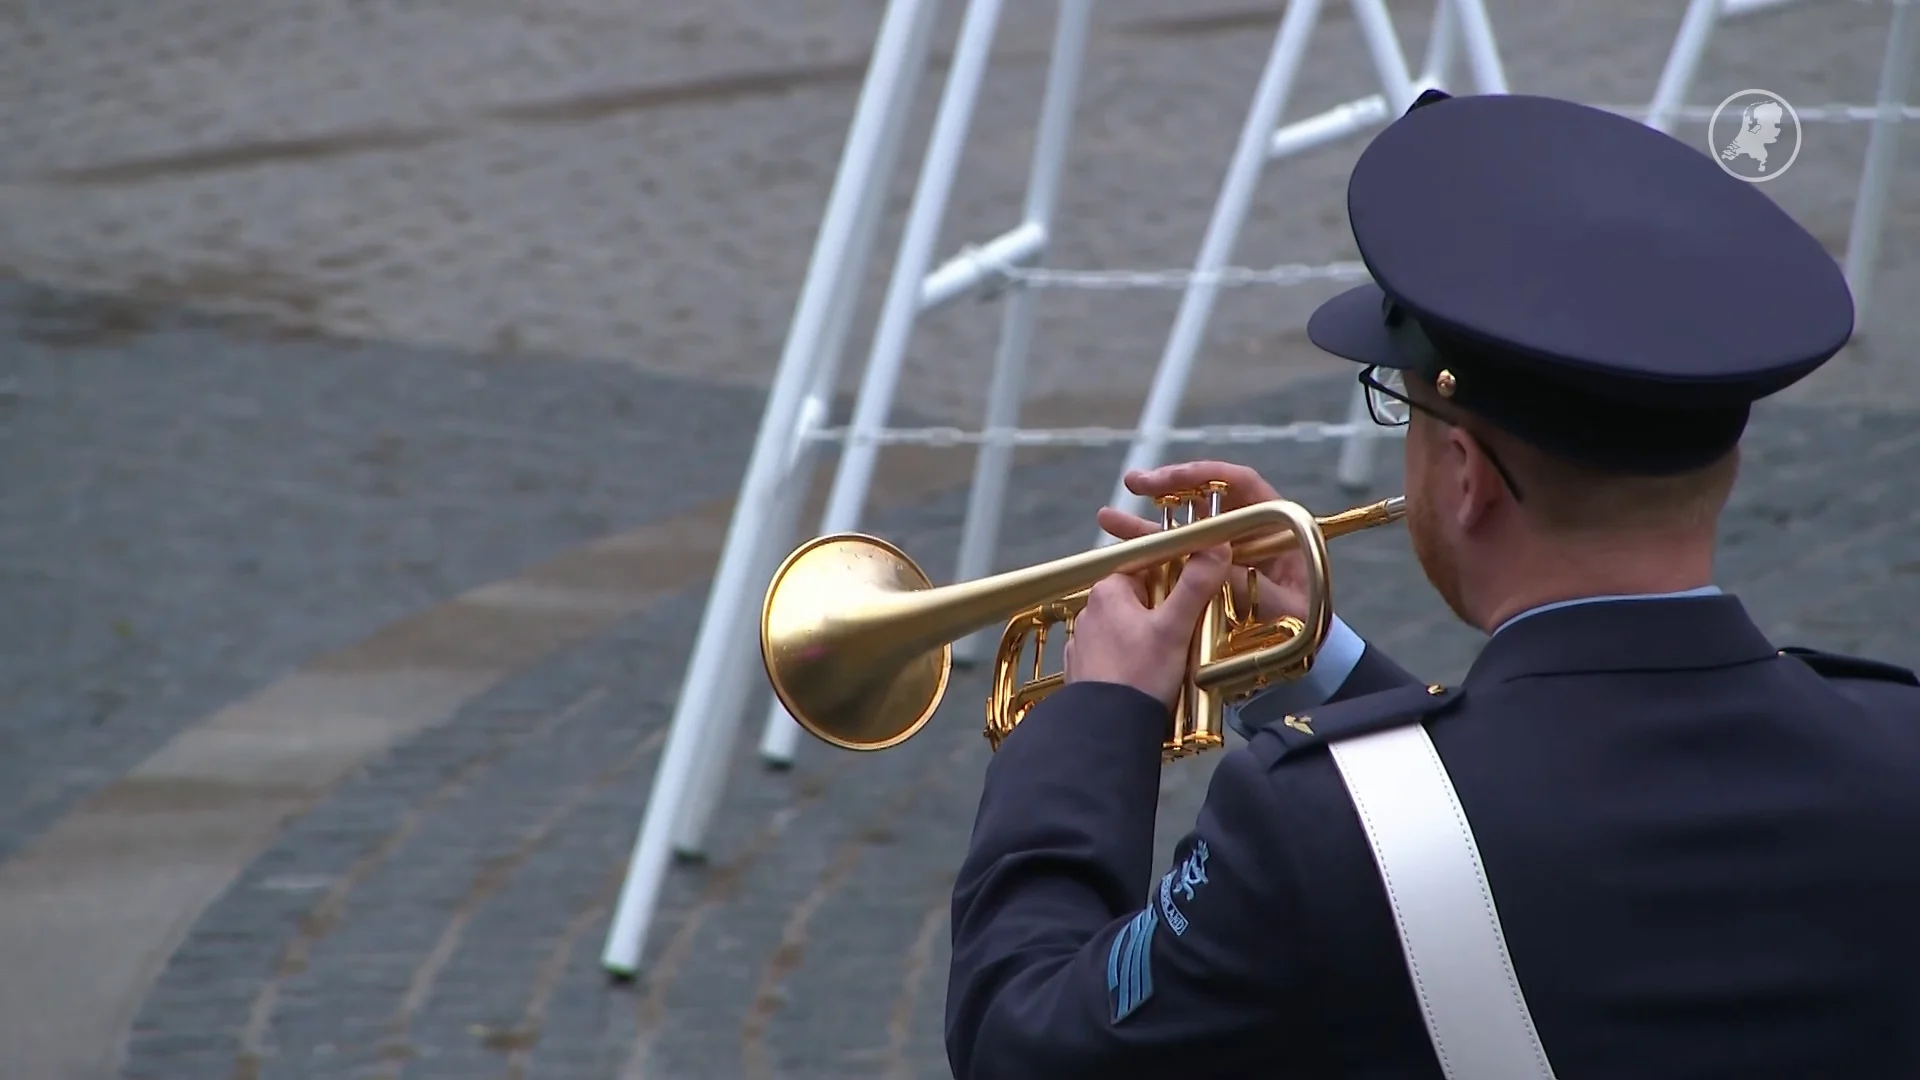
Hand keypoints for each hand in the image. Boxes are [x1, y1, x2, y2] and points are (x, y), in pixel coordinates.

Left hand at [1063, 545, 1232, 708]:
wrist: (1106, 729)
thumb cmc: (1140, 675)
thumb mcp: (1175, 628)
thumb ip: (1195, 586)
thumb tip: (1217, 546)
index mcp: (1108, 591)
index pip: (1148, 568)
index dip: (1177, 580)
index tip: (1196, 600)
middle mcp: (1089, 611)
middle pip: (1140, 600)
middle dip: (1165, 614)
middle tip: (1187, 636)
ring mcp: (1083, 642)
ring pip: (1128, 629)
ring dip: (1149, 640)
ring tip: (1170, 663)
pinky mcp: (1082, 670)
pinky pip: (1114, 655)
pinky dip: (1131, 661)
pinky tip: (1146, 677)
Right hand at [1094, 461, 1312, 622]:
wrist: (1307, 651)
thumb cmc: (1304, 623)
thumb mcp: (1281, 606)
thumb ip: (1248, 584)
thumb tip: (1211, 562)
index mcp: (1277, 526)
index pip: (1242, 484)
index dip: (1207, 475)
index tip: (1172, 479)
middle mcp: (1249, 530)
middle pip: (1206, 497)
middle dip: (1168, 488)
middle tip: (1136, 483)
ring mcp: (1227, 549)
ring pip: (1184, 527)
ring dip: (1147, 522)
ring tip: (1109, 517)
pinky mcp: (1210, 570)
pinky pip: (1178, 555)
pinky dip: (1151, 551)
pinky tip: (1121, 546)